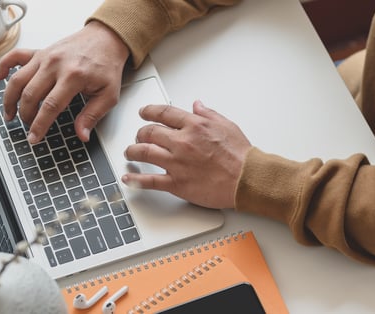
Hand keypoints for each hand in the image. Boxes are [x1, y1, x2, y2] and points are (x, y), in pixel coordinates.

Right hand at [0, 21, 129, 143]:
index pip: (50, 106)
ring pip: (17, 79)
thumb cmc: (107, 66)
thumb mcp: (109, 95)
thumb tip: (82, 135)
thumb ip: (93, 115)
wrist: (106, 40)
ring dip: (9, 99)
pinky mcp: (40, 51)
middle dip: (26, 116)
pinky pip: (15, 56)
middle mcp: (55, 65)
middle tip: (28, 127)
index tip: (34, 137)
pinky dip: (3, 66)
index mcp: (73, 76)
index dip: (39, 125)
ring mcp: (45, 56)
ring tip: (10, 114)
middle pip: (30, 95)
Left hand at [122, 101, 251, 208]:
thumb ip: (209, 114)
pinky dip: (135, 179)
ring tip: (130, 152)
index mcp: (194, 126)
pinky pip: (150, 181)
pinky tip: (128, 178)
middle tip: (139, 135)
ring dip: (132, 151)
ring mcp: (177, 163)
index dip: (149, 111)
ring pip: (144, 153)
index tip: (144, 112)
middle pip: (149, 132)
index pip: (163, 113)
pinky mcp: (177, 183)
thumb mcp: (227, 125)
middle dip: (140, 133)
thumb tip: (197, 105)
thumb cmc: (241, 156)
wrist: (246, 179)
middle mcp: (182, 142)